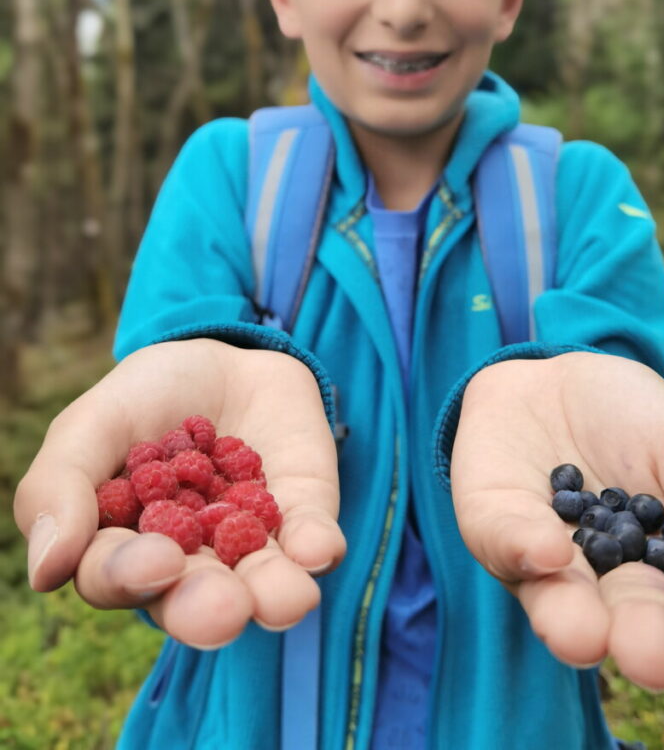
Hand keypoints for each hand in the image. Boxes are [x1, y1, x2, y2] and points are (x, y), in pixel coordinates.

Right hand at [14, 339, 345, 648]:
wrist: (221, 353)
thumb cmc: (144, 398)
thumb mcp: (91, 423)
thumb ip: (58, 486)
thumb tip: (46, 571)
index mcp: (123, 548)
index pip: (116, 578)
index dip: (132, 575)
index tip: (157, 561)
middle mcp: (188, 563)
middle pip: (192, 601)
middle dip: (207, 608)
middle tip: (224, 608)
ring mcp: (250, 543)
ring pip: (261, 586)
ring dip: (274, 595)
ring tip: (288, 599)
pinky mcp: (303, 515)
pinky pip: (312, 541)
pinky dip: (316, 546)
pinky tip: (318, 549)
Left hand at [450, 351, 663, 688]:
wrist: (552, 375)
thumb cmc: (635, 421)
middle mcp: (613, 586)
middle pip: (639, 623)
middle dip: (652, 641)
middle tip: (661, 655)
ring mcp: (550, 568)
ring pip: (567, 610)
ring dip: (578, 626)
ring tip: (589, 635)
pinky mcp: (494, 534)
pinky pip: (505, 546)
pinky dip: (524, 549)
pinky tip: (547, 551)